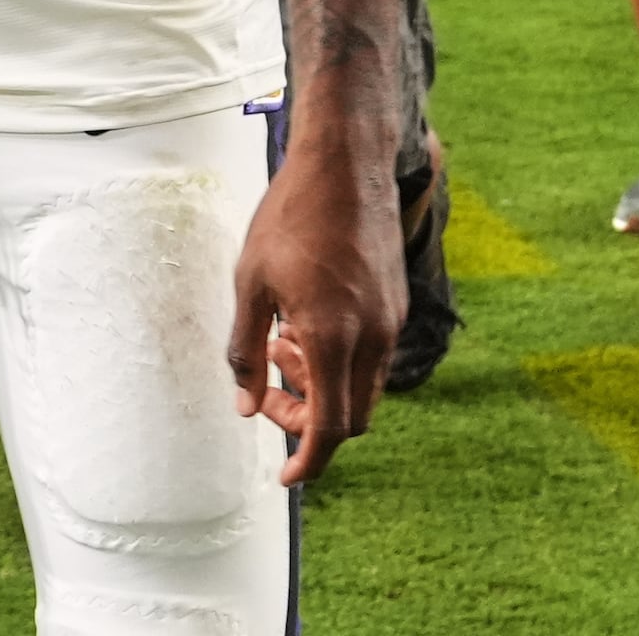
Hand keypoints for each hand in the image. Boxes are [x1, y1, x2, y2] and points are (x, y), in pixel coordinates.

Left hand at [228, 139, 401, 485]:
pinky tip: (304, 324)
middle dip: (308, 421)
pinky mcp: (395, 301)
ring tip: (279, 346)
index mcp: (333, 337)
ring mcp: (390, 319)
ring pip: (363, 387)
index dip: (308, 460)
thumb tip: (244, 405)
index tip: (285, 475)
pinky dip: (339, 360)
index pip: (330, 428)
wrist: (344, 163)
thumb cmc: (290, 216)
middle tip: (267, 394)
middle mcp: (372, 337)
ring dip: (322, 387)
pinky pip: (372, 356)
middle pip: (351, 417)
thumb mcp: (249, 283)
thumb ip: (244, 351)